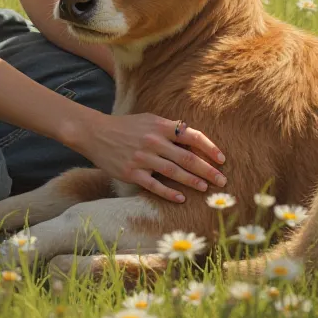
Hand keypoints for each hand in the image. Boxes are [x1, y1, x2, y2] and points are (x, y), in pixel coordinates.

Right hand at [78, 112, 226, 201]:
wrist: (96, 133)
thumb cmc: (126, 127)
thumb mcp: (148, 119)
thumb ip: (169, 127)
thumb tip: (192, 135)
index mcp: (160, 126)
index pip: (192, 136)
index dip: (209, 148)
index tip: (222, 159)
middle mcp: (153, 141)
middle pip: (187, 157)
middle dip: (208, 170)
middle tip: (222, 180)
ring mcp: (142, 158)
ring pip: (174, 172)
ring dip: (193, 181)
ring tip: (206, 189)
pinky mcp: (132, 172)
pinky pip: (154, 185)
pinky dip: (169, 192)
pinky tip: (181, 198)